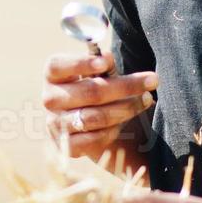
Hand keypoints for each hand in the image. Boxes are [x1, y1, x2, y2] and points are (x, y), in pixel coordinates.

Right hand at [41, 52, 156, 160]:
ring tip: (146, 100)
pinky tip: (126, 123)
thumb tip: (106, 57)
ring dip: (126, 108)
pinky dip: (113, 130)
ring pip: (95, 116)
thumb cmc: (95, 89)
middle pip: (88, 92)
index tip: (107, 61)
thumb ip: (102, 65)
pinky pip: (94, 138)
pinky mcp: (66, 146)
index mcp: (52, 76)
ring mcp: (55, 124)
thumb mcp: (99, 74)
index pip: (57, 66)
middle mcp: (49, 99)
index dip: (81, 63)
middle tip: (152, 80)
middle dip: (124, 86)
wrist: (91, 125)